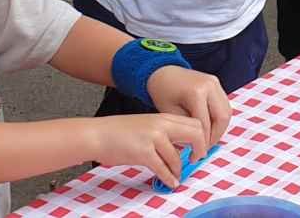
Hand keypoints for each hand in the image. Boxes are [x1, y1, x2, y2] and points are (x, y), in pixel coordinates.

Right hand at [87, 113, 205, 188]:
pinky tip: (170, 182)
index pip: (195, 123)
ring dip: (179, 170)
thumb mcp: (146, 125)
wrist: (97, 134)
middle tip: (194, 160)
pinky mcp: (143, 153)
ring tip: (177, 176)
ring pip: (177, 157)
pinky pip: (163, 169)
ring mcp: (152, 138)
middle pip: (195, 134)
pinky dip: (169, 178)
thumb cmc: (119, 132)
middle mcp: (161, 125)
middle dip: (199, 150)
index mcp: (163, 117)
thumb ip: (165, 132)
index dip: (202, 137)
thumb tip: (182, 146)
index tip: (197, 149)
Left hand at [146, 66, 231, 147]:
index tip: (195, 157)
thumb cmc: (162, 92)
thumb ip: (185, 128)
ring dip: (220, 129)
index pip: (205, 124)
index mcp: (196, 92)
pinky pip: (224, 105)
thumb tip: (196, 146)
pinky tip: (210, 129)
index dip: (202, 143)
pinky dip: (219, 120)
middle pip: (222, 118)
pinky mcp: (217, 84)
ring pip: (227, 112)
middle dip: (215, 138)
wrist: (162, 71)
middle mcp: (210, 86)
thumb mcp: (169, 113)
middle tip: (204, 150)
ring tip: (207, 142)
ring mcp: (215, 83)